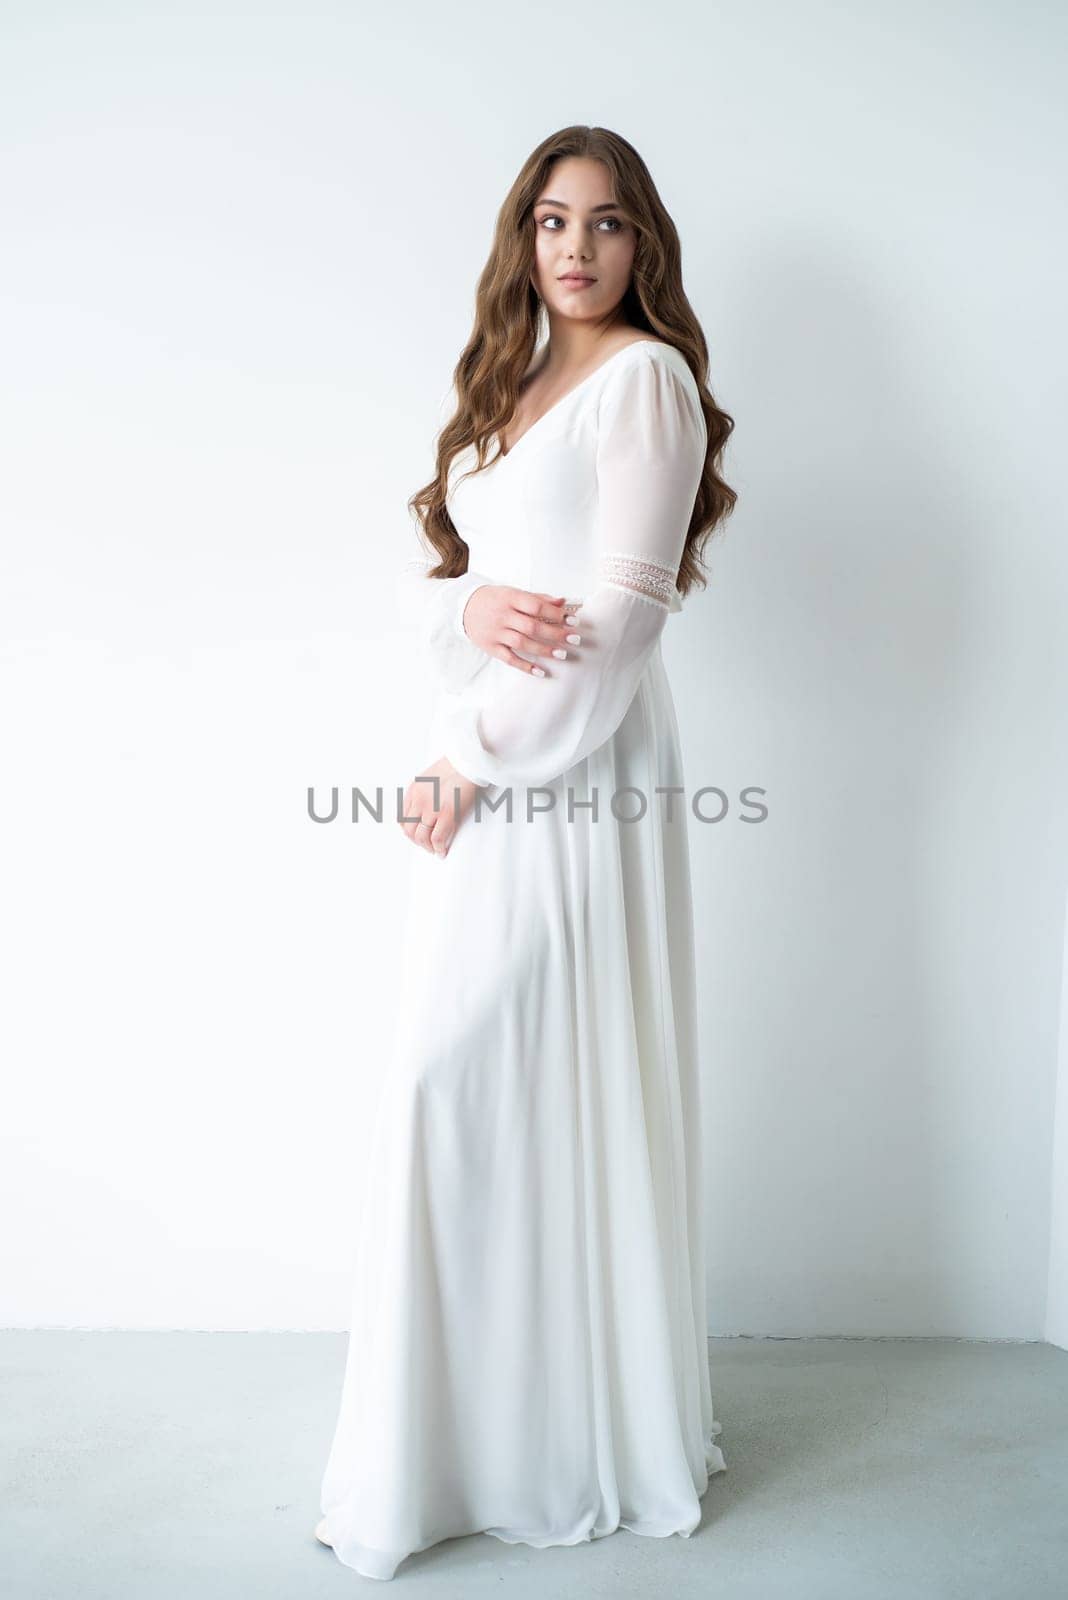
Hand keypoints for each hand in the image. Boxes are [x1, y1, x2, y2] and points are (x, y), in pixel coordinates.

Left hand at [399, 756, 480, 857]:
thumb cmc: (456, 766)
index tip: (417, 835)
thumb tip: (428, 806)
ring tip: (435, 850)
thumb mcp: (430, 776)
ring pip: (421, 837)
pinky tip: (442, 852)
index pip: (402, 818)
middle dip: (417, 841)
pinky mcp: (446, 814)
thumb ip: (425, 791)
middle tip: (426, 846)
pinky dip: (439, 848)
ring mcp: (431, 808)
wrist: (468, 761)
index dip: (409, 830)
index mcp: (413, 790)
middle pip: (409, 830)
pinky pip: (437, 839)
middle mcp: (418, 800)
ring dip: (427, 847)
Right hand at [460, 584, 583, 673]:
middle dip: (555, 633)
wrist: (463, 607)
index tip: (573, 621)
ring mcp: (496, 633)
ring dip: (544, 650)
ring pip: (522, 643)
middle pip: (532, 626)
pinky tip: (540, 672)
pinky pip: (509, 659)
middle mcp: (503, 615)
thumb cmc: (494, 600)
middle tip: (574, 639)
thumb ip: (538, 598)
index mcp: (510, 598)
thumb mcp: (514, 593)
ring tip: (562, 654)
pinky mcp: (491, 647)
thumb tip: (563, 602)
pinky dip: (525, 666)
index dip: (556, 614)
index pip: (536, 606)